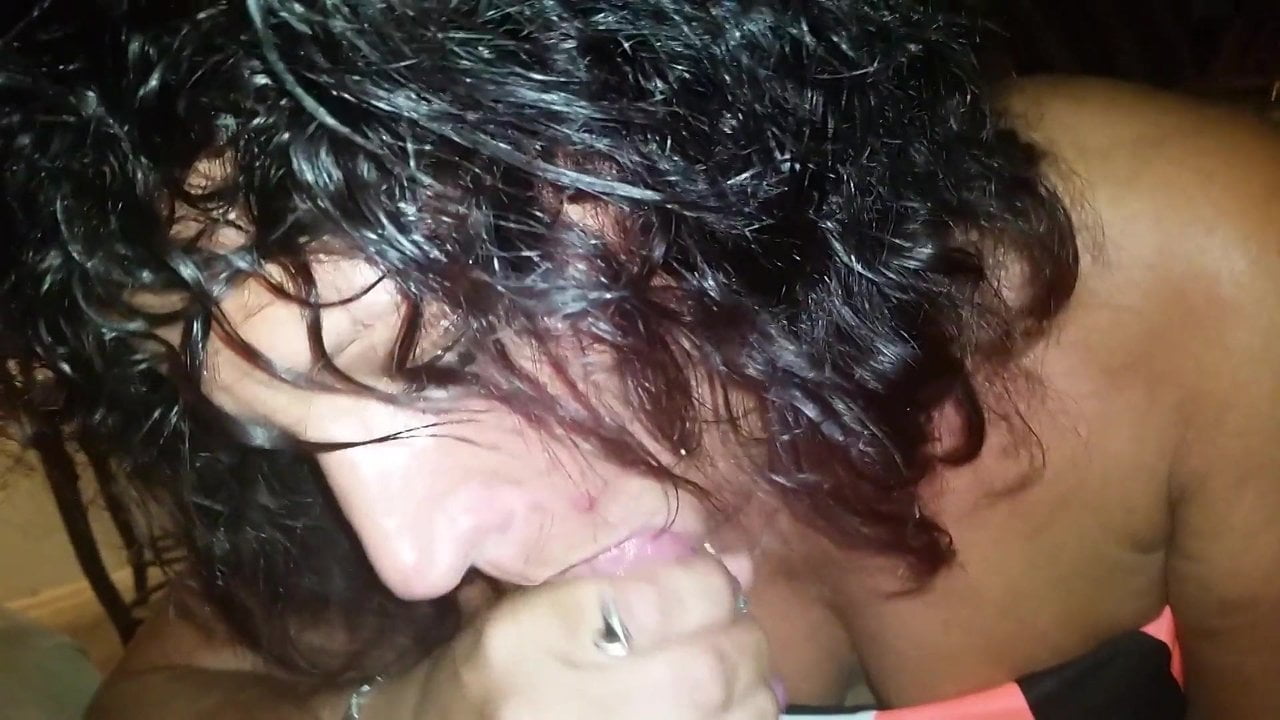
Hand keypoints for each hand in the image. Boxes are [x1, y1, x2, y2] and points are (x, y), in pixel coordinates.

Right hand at [420, 556, 778, 719]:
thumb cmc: (479, 678)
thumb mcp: (521, 611)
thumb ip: (623, 583)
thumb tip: (737, 566)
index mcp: (524, 639)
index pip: (654, 602)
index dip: (711, 586)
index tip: (721, 580)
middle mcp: (551, 704)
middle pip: (701, 672)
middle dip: (745, 644)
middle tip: (746, 633)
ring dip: (754, 695)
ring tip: (750, 678)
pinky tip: (736, 715)